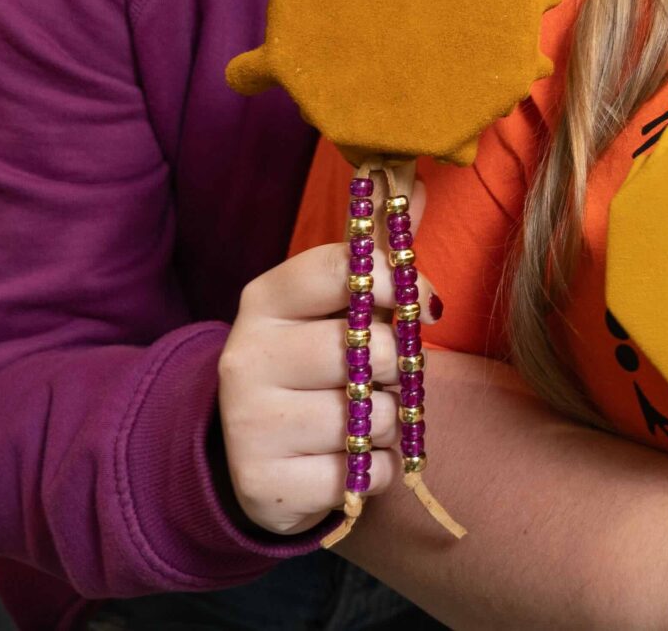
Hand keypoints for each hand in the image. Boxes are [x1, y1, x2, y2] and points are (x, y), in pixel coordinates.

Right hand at [216, 184, 429, 534]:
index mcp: (265, 301)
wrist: (253, 454)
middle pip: (364, 348)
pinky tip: (348, 460)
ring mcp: (249, 424)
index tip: (420, 306)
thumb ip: (375, 253)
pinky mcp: (264, 483)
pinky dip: (375, 471)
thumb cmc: (312, 366)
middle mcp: (246, 357)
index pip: (340, 268)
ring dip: (387, 422)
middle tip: (386, 375)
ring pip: (368, 416)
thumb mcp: (334, 306)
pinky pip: (361, 474)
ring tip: (362, 419)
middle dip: (397, 367)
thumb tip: (417, 183)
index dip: (394, 283)